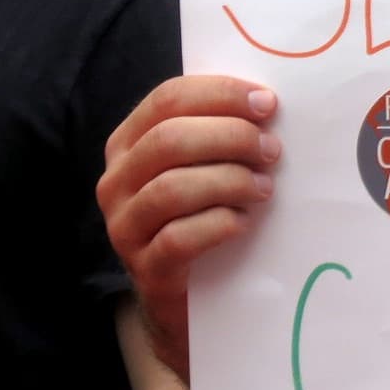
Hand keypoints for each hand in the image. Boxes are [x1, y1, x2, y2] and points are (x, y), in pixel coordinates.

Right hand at [97, 75, 280, 381]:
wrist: (184, 294)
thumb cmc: (203, 210)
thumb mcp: (203, 164)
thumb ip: (219, 130)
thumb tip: (268, 104)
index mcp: (129, 142)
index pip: (168, 98)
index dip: (221, 94)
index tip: (268, 103)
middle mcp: (117, 181)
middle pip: (169, 140)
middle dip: (231, 137)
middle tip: (272, 150)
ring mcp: (124, 226)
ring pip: (171, 188)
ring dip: (230, 180)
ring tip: (265, 187)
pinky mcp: (145, 269)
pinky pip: (178, 239)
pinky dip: (219, 224)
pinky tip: (244, 222)